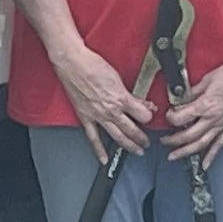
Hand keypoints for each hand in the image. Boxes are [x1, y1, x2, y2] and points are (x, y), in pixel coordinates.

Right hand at [50, 43, 151, 160]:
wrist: (73, 63)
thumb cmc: (93, 65)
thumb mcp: (118, 77)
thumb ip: (129, 93)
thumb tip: (138, 101)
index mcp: (121, 98)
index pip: (143, 115)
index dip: (149, 117)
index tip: (150, 117)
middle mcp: (111, 110)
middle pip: (132, 129)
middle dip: (142, 137)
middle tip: (147, 142)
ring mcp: (98, 116)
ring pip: (117, 136)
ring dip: (129, 145)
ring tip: (137, 151)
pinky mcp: (86, 117)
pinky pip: (93, 138)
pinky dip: (99, 150)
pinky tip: (104, 158)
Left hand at [161, 53, 222, 165]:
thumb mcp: (207, 79)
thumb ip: (192, 92)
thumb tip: (180, 99)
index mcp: (205, 105)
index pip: (181, 118)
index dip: (171, 118)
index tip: (168, 116)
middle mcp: (213, 118)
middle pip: (188, 135)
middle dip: (173, 140)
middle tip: (164, 141)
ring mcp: (222, 123)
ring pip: (201, 143)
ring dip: (186, 152)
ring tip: (174, 156)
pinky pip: (219, 144)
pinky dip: (211, 156)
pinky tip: (204, 164)